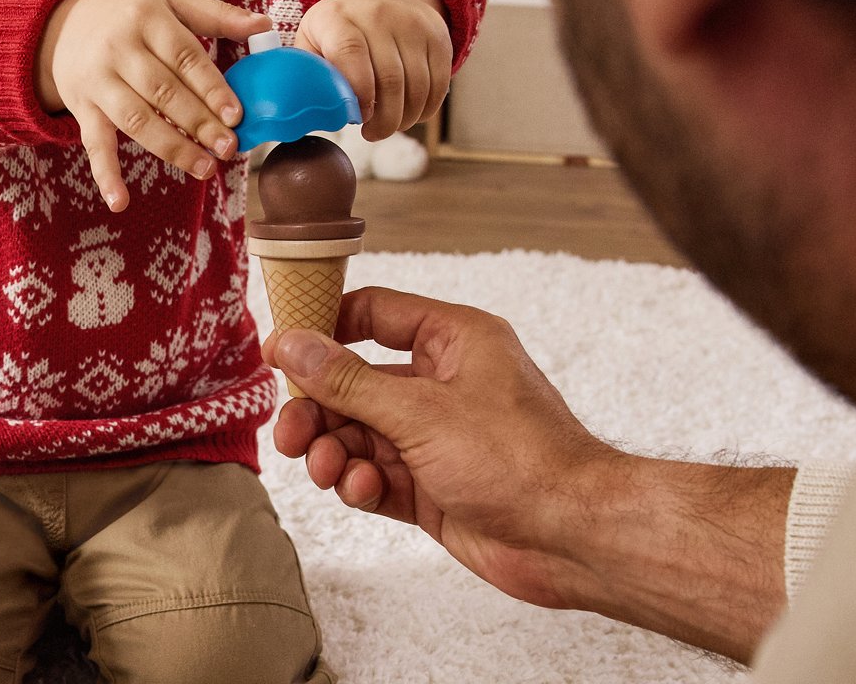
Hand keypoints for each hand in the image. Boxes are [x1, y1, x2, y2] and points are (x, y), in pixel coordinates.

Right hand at [37, 0, 270, 210]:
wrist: (61, 28)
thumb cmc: (128, 15)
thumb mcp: (169, 2)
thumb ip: (216, 15)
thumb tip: (264, 25)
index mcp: (146, 18)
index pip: (184, 56)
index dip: (211, 88)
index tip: (237, 116)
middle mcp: (118, 48)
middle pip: (163, 92)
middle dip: (198, 123)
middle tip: (229, 148)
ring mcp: (97, 81)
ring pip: (136, 120)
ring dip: (172, 148)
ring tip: (205, 168)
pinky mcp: (82, 108)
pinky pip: (93, 143)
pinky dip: (105, 174)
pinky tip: (119, 201)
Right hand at [267, 290, 791, 659]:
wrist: (575, 540)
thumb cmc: (522, 461)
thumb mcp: (420, 412)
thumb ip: (346, 380)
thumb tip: (290, 343)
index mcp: (453, 341)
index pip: (372, 314)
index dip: (323, 328)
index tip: (280, 352)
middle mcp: (444, 384)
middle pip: (354, 382)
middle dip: (319, 409)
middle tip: (290, 434)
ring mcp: (437, 438)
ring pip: (360, 434)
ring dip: (335, 450)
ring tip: (328, 469)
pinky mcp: (433, 486)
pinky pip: (377, 475)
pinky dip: (360, 483)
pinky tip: (363, 490)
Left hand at [296, 0, 451, 139]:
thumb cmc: (337, 33)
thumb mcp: (311, 43)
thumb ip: (307, 75)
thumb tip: (304, 114)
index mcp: (337, 17)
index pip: (350, 53)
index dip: (357, 92)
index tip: (357, 118)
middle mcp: (377, 14)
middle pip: (389, 77)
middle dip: (383, 118)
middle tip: (373, 134)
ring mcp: (412, 23)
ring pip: (417, 85)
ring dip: (405, 117)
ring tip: (389, 126)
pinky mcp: (437, 37)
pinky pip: (438, 84)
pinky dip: (425, 109)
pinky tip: (409, 114)